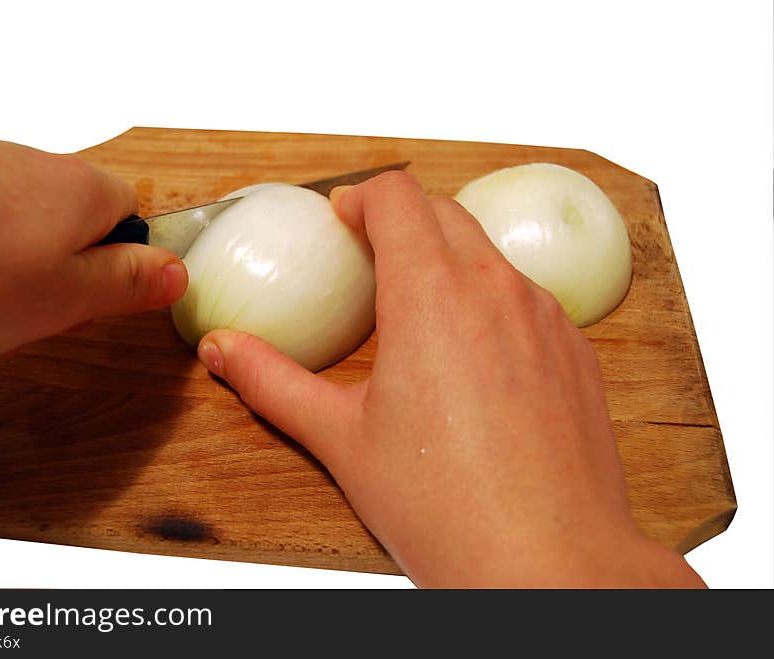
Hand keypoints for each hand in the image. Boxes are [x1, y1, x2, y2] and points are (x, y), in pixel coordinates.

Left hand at [0, 129, 186, 367]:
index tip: (86, 305)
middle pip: (58, 244)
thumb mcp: (69, 295)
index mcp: (81, 194)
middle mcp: (29, 172)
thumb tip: (176, 273)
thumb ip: (128, 283)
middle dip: (36, 295)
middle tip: (12, 321)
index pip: (131, 226)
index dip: (113, 275)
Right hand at [195, 171, 704, 587]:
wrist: (548, 562)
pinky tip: (476, 364)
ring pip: (489, 254)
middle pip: (444, 211)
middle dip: (402, 221)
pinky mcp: (576, 349)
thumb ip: (273, 383)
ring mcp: (546, 316)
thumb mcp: (341, 439)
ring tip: (420, 319)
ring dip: (450, 263)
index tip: (343, 220)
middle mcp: (495, 289)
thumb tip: (221, 351)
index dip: (361, 198)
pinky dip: (493, 305)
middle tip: (370, 263)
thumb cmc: (443, 507)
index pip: (397, 196)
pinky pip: (529, 299)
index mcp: (430, 295)